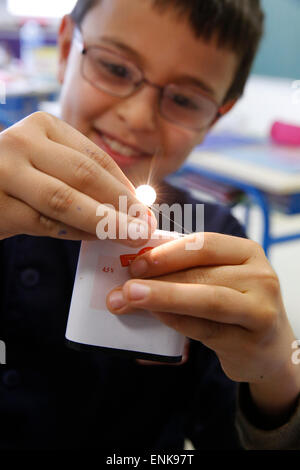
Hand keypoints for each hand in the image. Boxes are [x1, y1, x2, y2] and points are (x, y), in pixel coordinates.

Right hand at [0, 112, 154, 242]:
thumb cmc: (18, 177)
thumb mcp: (47, 160)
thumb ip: (81, 175)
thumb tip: (133, 202)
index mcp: (43, 125)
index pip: (95, 157)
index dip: (125, 186)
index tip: (146, 209)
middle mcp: (22, 142)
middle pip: (85, 175)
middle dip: (122, 204)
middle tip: (145, 227)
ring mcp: (5, 173)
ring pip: (65, 201)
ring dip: (104, 222)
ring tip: (129, 236)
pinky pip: (45, 224)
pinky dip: (75, 233)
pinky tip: (95, 239)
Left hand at [107, 232, 299, 415]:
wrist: (270, 349)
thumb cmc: (236, 305)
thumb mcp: (221, 280)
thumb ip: (189, 271)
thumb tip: (136, 269)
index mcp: (247, 252)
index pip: (205, 244)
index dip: (168, 252)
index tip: (136, 263)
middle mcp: (260, 277)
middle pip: (201, 273)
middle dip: (156, 279)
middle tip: (122, 286)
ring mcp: (260, 310)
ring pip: (205, 299)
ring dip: (161, 298)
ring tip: (127, 300)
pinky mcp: (251, 341)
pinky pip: (205, 327)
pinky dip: (175, 320)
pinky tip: (154, 317)